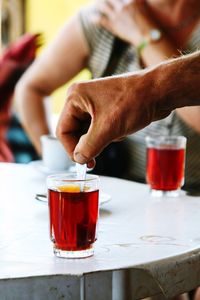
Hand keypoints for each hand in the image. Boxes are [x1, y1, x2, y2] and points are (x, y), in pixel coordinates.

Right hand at [56, 70, 171, 166]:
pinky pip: (99, 129)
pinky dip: (109, 134)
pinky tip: (122, 129)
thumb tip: (78, 159)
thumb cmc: (134, 102)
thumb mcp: (107, 129)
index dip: (70, 149)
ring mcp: (94, 103)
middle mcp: (82, 99)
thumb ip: (88, 147)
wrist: (159, 92)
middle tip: (96, 158)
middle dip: (88, 144)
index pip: (63, 130)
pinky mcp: (106, 108)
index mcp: (75, 98)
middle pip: (74, 131)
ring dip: (100, 139)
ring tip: (116, 133)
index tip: (82, 162)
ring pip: (88, 132)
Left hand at [93, 0, 158, 44]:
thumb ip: (139, 2)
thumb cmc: (150, 24)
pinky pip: (101, 20)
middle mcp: (123, 5)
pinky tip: (91, 19)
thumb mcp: (146, 8)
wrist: (148, 37)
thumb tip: (136, 1)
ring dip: (98, 4)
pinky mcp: (114, 25)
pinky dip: (95, 19)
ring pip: (103, 6)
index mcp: (132, 0)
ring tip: (96, 4)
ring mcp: (118, 15)